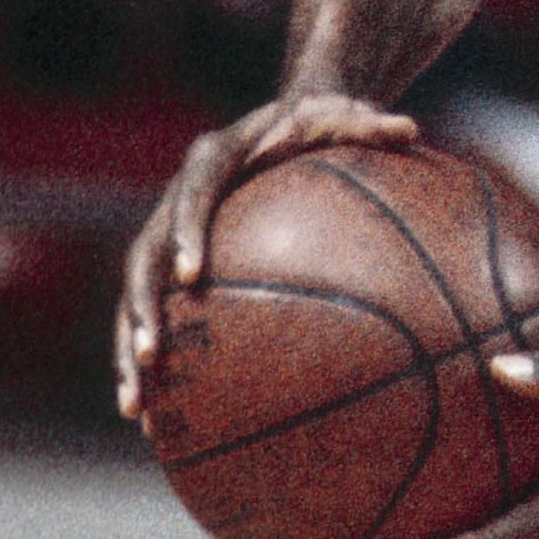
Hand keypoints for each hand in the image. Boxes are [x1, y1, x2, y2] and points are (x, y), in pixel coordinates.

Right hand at [114, 92, 416, 424]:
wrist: (287, 120)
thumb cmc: (320, 124)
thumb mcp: (345, 117)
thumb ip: (369, 125)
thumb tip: (409, 129)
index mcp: (213, 156)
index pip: (193, 189)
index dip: (186, 230)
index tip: (191, 273)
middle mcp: (178, 195)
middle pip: (143, 255)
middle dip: (142, 308)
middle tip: (149, 355)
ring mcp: (169, 232)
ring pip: (137, 295)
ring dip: (128, 350)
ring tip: (134, 408)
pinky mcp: (174, 263)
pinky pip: (158, 315)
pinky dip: (151, 363)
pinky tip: (157, 422)